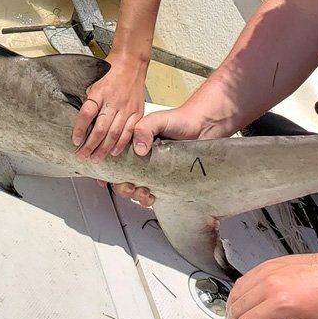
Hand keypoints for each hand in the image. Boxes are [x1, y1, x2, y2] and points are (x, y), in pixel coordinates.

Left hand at [72, 58, 147, 162]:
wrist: (131, 63)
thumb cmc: (111, 71)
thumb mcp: (93, 82)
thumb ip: (89, 101)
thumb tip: (79, 120)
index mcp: (99, 92)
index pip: (87, 113)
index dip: (80, 129)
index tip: (75, 140)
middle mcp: (113, 101)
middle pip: (100, 128)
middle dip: (90, 146)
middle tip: (83, 156)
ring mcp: (127, 107)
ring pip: (114, 134)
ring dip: (104, 149)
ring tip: (95, 159)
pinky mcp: (137, 112)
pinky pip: (129, 132)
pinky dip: (121, 144)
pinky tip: (114, 153)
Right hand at [108, 104, 222, 206]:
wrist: (205, 127)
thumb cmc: (181, 120)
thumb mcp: (158, 120)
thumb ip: (145, 129)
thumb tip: (139, 149)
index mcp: (136, 144)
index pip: (117, 160)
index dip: (112, 171)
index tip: (114, 178)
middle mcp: (143, 158)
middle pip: (124, 177)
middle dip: (124, 187)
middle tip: (131, 187)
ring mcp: (155, 170)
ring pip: (137, 188)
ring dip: (136, 195)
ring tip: (144, 192)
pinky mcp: (167, 180)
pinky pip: (154, 193)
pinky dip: (149, 199)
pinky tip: (153, 196)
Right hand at [226, 250, 317, 318]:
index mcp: (280, 302)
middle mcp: (270, 284)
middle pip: (238, 306)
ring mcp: (268, 271)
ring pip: (238, 290)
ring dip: (233, 305)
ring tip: (235, 316)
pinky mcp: (269, 264)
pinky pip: (246, 277)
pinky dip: (239, 290)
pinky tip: (242, 298)